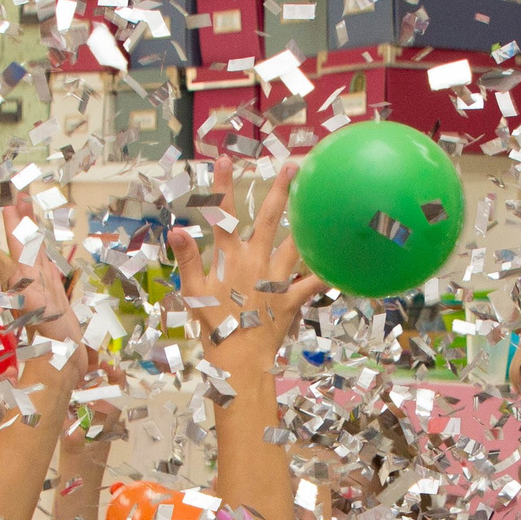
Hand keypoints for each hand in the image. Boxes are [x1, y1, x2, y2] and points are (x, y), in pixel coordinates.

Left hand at [0, 198, 81, 343]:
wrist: (61, 363)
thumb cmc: (49, 339)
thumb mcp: (30, 306)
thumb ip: (16, 281)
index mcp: (23, 277)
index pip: (16, 241)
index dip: (13, 219)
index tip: (9, 196)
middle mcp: (29, 278)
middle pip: (23, 239)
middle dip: (21, 216)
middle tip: (19, 191)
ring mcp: (41, 285)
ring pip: (35, 249)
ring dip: (31, 227)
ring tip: (28, 205)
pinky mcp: (52, 294)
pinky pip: (47, 265)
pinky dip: (44, 249)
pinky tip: (42, 242)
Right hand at [178, 158, 321, 372]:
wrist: (237, 358)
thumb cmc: (213, 326)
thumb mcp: (193, 292)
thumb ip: (188, 258)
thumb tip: (175, 230)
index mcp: (229, 258)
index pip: (223, 215)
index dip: (222, 187)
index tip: (225, 160)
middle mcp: (255, 261)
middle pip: (269, 220)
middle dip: (280, 192)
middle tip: (293, 168)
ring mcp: (275, 278)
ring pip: (294, 244)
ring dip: (306, 223)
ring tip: (321, 204)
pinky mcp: (290, 298)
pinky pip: (313, 283)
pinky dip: (328, 274)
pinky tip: (345, 263)